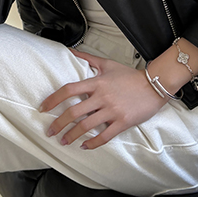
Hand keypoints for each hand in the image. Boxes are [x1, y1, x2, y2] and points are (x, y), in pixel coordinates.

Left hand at [39, 50, 166, 149]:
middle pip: (74, 112)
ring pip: (86, 126)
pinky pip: (104, 136)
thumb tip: (69, 51)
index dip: (53, 99)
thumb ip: (87, 58)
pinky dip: (92, 143)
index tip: (43, 108)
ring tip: (63, 141)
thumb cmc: (129, 75)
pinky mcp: (122, 122)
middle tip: (49, 131)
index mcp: (96, 82)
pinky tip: (84, 146)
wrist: (154, 85)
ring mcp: (112, 110)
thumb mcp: (107, 64)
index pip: (69, 90)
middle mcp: (102, 97)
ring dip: (72, 136)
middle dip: (58, 123)